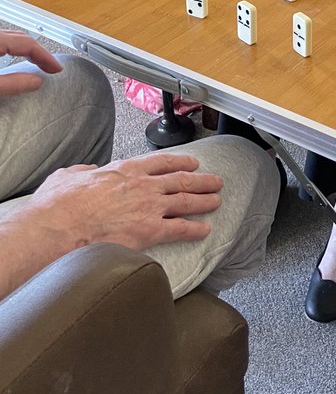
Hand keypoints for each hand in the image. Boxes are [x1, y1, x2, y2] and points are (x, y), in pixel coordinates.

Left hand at [0, 32, 62, 96]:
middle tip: (51, 67)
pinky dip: (14, 51)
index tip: (57, 68)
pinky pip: (3, 42)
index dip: (46, 57)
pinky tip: (14, 59)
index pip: (29, 44)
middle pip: (22, 38)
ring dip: (27, 51)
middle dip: (40, 53)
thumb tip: (36, 82)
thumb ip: (12, 84)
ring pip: (12, 39)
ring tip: (37, 63)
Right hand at [30, 153, 224, 250]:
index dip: (181, 162)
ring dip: (204, 201)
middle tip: (215, 181)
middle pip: (181, 180)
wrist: (59, 227)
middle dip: (201, 180)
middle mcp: (143, 186)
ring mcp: (149, 208)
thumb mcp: (68, 175)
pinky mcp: (149, 231)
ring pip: (186, 202)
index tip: (193, 163)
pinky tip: (205, 230)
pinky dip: (195, 229)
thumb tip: (87, 171)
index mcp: (125, 170)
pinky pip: (180, 229)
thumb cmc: (59, 204)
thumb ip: (83, 171)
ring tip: (217, 201)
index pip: (162, 162)